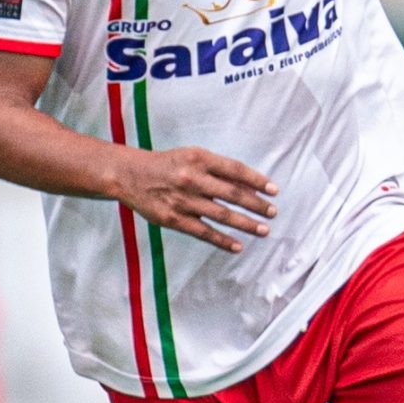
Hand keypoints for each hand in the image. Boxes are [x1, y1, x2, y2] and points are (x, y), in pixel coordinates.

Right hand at [112, 147, 276, 253]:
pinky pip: (203, 232)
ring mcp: (183, 201)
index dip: (256, 181)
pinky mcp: (174, 219)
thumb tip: (248, 184)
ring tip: (263, 230)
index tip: (274, 190)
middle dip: (256, 205)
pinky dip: (223, 240)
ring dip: (246, 224)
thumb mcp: (191, 156)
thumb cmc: (167, 164)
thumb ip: (217, 169)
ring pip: (222, 215)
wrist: (129, 175)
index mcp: (199, 159)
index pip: (235, 170)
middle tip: (273, 212)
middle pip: (232, 194)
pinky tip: (238, 246)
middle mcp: (192, 179)